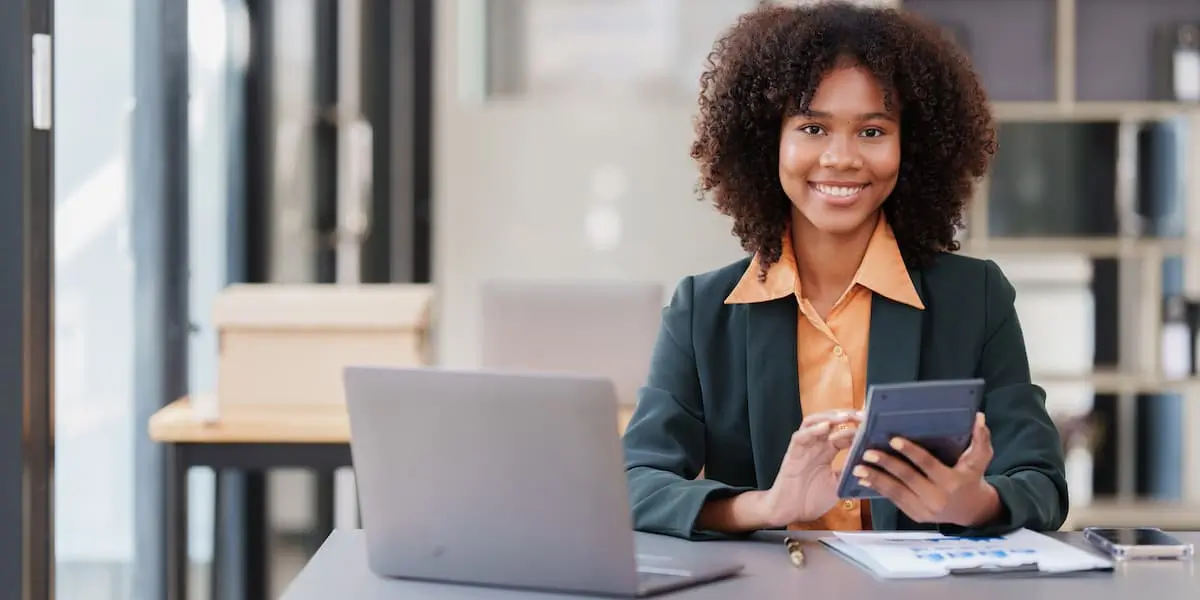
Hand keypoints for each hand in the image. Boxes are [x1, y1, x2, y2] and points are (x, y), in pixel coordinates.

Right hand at [764, 410, 861, 526]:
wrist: (789, 511)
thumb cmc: (811, 499)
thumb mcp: (838, 484)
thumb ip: (851, 472)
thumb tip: (872, 465)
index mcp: (828, 452)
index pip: (845, 433)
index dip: (859, 428)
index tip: (875, 425)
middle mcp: (817, 445)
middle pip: (831, 422)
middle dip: (848, 416)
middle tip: (865, 415)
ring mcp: (804, 447)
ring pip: (815, 422)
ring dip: (830, 417)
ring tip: (846, 416)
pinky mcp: (793, 453)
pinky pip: (801, 436)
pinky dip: (813, 430)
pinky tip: (825, 426)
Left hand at [852, 412, 1000, 527]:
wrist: (972, 512)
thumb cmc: (972, 478)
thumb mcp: (981, 460)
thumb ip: (981, 439)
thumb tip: (979, 416)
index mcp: (952, 481)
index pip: (928, 464)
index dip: (911, 452)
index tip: (893, 440)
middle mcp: (937, 498)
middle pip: (907, 478)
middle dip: (886, 464)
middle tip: (867, 452)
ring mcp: (924, 509)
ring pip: (896, 492)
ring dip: (875, 479)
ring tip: (858, 467)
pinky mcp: (915, 516)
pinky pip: (894, 501)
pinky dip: (878, 489)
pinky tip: (864, 479)